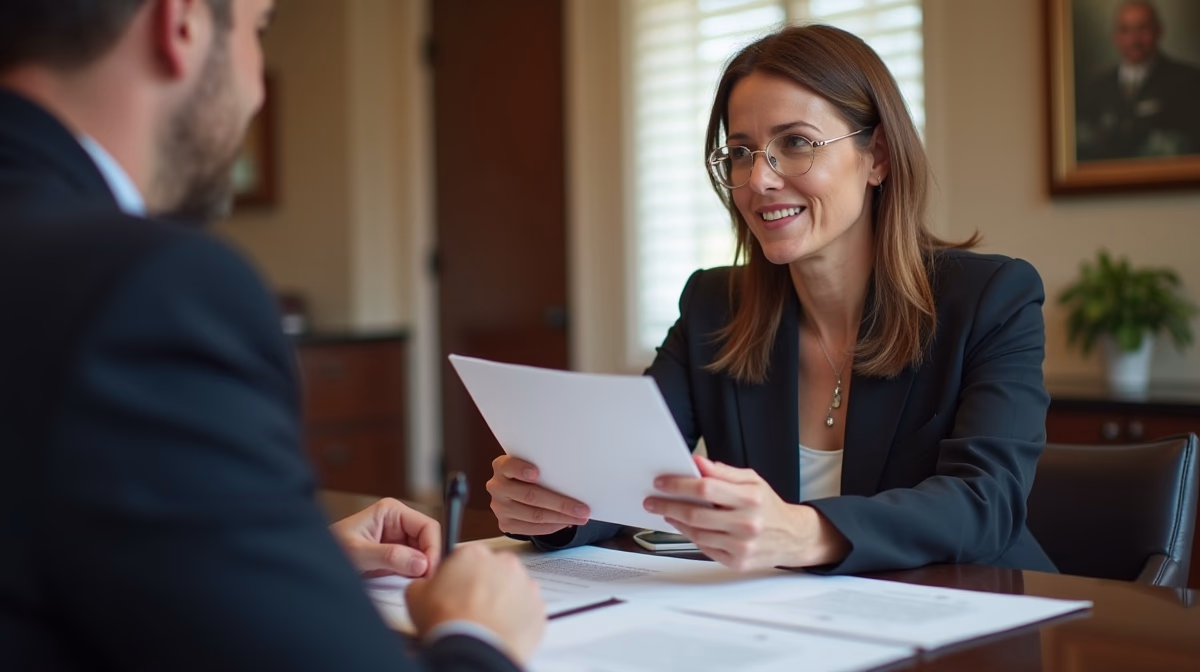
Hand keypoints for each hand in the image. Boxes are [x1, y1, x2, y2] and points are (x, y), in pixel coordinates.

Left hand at [329, 498, 439, 577]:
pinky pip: (415, 563)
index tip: (430, 570)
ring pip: (424, 553)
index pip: (427, 526)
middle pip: (429, 540)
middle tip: (426, 581)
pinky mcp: (396, 554)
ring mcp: (399, 538)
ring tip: (418, 584)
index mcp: (392, 511)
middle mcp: (399, 522)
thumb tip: (421, 564)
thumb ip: (389, 556)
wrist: (316, 560)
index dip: (433, 547)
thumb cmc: (331, 548)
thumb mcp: (359, 553)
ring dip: (423, 568)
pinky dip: (416, 574)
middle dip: (429, 560)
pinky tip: (411, 584)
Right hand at [406, 544, 545, 663]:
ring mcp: (524, 584)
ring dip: (503, 600)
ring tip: (486, 620)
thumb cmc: (449, 622)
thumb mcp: (416, 595)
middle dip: (485, 584)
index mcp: (474, 554)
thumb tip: (425, 586)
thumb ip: (424, 582)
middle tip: (471, 606)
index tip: (458, 587)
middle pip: (494, 570)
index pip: (467, 556)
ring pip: (513, 588)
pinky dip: (517, 618)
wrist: (473, 649)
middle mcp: (503, 563)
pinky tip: (500, 628)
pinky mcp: (538, 607)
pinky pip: (527, 609)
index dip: (460, 574)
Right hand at [487, 454, 589, 535]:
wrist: (515, 490)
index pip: (509, 466)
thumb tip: (575, 481)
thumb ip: (545, 469)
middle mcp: (496, 486)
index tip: (536, 473)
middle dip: (560, 503)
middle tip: (582, 509)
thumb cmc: (531, 475)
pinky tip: (566, 523)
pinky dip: (552, 526)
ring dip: (561, 518)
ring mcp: (498, 507)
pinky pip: (532, 528)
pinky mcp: (504, 524)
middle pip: (530, 495)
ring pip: (534, 515)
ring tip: (580, 518)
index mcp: (502, 466)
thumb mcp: (533, 465)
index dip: (522, 470)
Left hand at [643, 455, 848, 570]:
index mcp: (751, 499)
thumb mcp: (752, 481)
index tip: (661, 482)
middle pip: (696, 514)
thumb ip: (723, 472)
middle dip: (668, 505)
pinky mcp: (738, 563)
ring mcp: (742, 546)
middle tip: (652, 500)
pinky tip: (685, 526)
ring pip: (697, 534)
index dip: (679, 485)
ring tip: (666, 511)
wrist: (793, 538)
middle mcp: (747, 524)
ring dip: (676, 521)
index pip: (705, 489)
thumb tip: (697, 463)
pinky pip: (705, 548)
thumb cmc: (769, 507)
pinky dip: (691, 536)